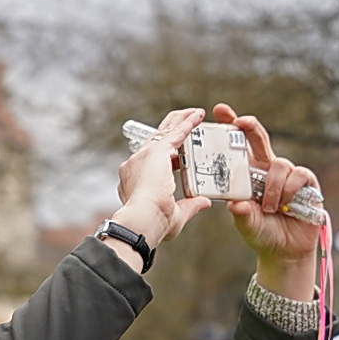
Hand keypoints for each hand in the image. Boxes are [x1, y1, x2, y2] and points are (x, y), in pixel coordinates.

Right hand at [111, 107, 212, 258]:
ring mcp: (143, 156)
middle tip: (185, 123)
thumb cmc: (152, 225)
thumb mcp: (175, 215)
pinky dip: (187, 123)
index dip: (167, 157)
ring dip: (180, 121)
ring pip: (163, 132)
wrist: (141, 221)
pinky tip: (198, 116)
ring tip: (194, 114)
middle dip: (171, 130)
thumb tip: (204, 202)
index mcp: (134, 180)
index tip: (179, 156)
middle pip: (155, 141)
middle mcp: (134, 164)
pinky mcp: (156, 152)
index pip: (151, 162)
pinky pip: (174, 133)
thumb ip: (189, 206)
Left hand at [212, 103, 319, 299]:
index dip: (231, 127)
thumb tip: (235, 204)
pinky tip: (286, 205)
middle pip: (259, 139)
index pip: (239, 147)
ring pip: (279, 164)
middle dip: (250, 127)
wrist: (284, 250)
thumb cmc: (261, 232)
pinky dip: (290, 190)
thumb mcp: (246, 223)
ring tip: (270, 207)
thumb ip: (242, 213)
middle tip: (241, 121)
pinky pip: (299, 176)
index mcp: (247, 175)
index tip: (219, 111)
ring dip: (273, 186)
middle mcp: (266, 170)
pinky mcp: (306, 183)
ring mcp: (287, 174)